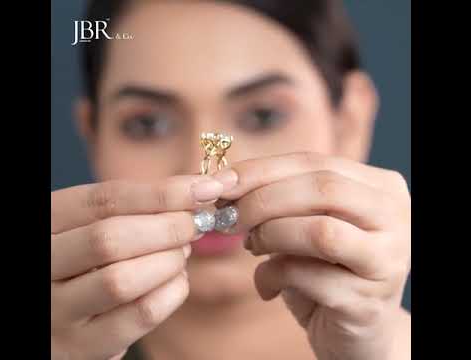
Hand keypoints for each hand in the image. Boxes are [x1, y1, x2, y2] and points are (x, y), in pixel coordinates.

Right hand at [51, 176, 223, 359]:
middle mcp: (42, 265)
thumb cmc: (86, 261)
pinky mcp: (82, 346)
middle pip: (110, 238)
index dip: (161, 193)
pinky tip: (177, 280)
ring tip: (182, 252)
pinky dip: (171, 293)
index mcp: (46, 223)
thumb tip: (195, 192)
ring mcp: (57, 311)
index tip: (203, 188)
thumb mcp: (93, 226)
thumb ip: (133, 209)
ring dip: (168, 261)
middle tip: (195, 224)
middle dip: (168, 227)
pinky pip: (139, 316)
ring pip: (121, 281)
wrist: (57, 317)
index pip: (104, 200)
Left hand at [214, 152, 410, 359]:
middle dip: (263, 200)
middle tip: (228, 218)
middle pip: (323, 189)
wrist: (357, 330)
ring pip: (320, 232)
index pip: (315, 162)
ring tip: (252, 247)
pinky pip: (308, 277)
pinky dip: (272, 277)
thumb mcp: (305, 224)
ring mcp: (387, 260)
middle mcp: (395, 218)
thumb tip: (224, 185)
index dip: (261, 170)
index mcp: (380, 188)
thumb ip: (279, 198)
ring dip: (270, 235)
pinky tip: (266, 287)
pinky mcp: (368, 302)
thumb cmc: (325, 269)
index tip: (220, 183)